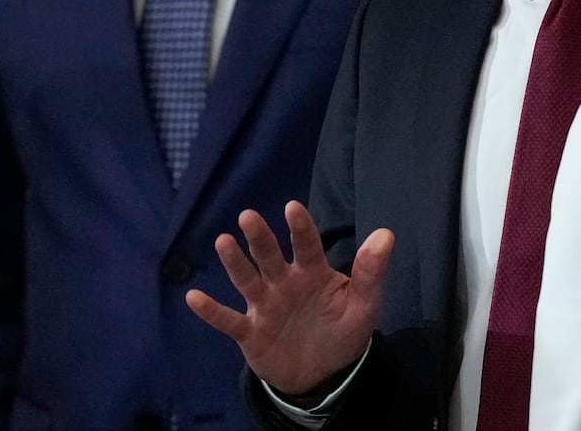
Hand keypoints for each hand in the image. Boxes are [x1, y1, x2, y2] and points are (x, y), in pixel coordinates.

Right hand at [185, 200, 393, 397]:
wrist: (322, 374)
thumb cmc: (342, 330)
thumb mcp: (364, 305)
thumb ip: (371, 272)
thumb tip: (387, 234)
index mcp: (312, 273)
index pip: (307, 246)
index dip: (300, 228)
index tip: (292, 207)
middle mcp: (284, 283)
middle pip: (270, 256)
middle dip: (260, 237)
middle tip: (249, 216)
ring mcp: (264, 306)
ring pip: (247, 280)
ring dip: (235, 263)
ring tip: (223, 241)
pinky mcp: (250, 332)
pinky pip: (228, 321)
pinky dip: (211, 311)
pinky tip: (193, 297)